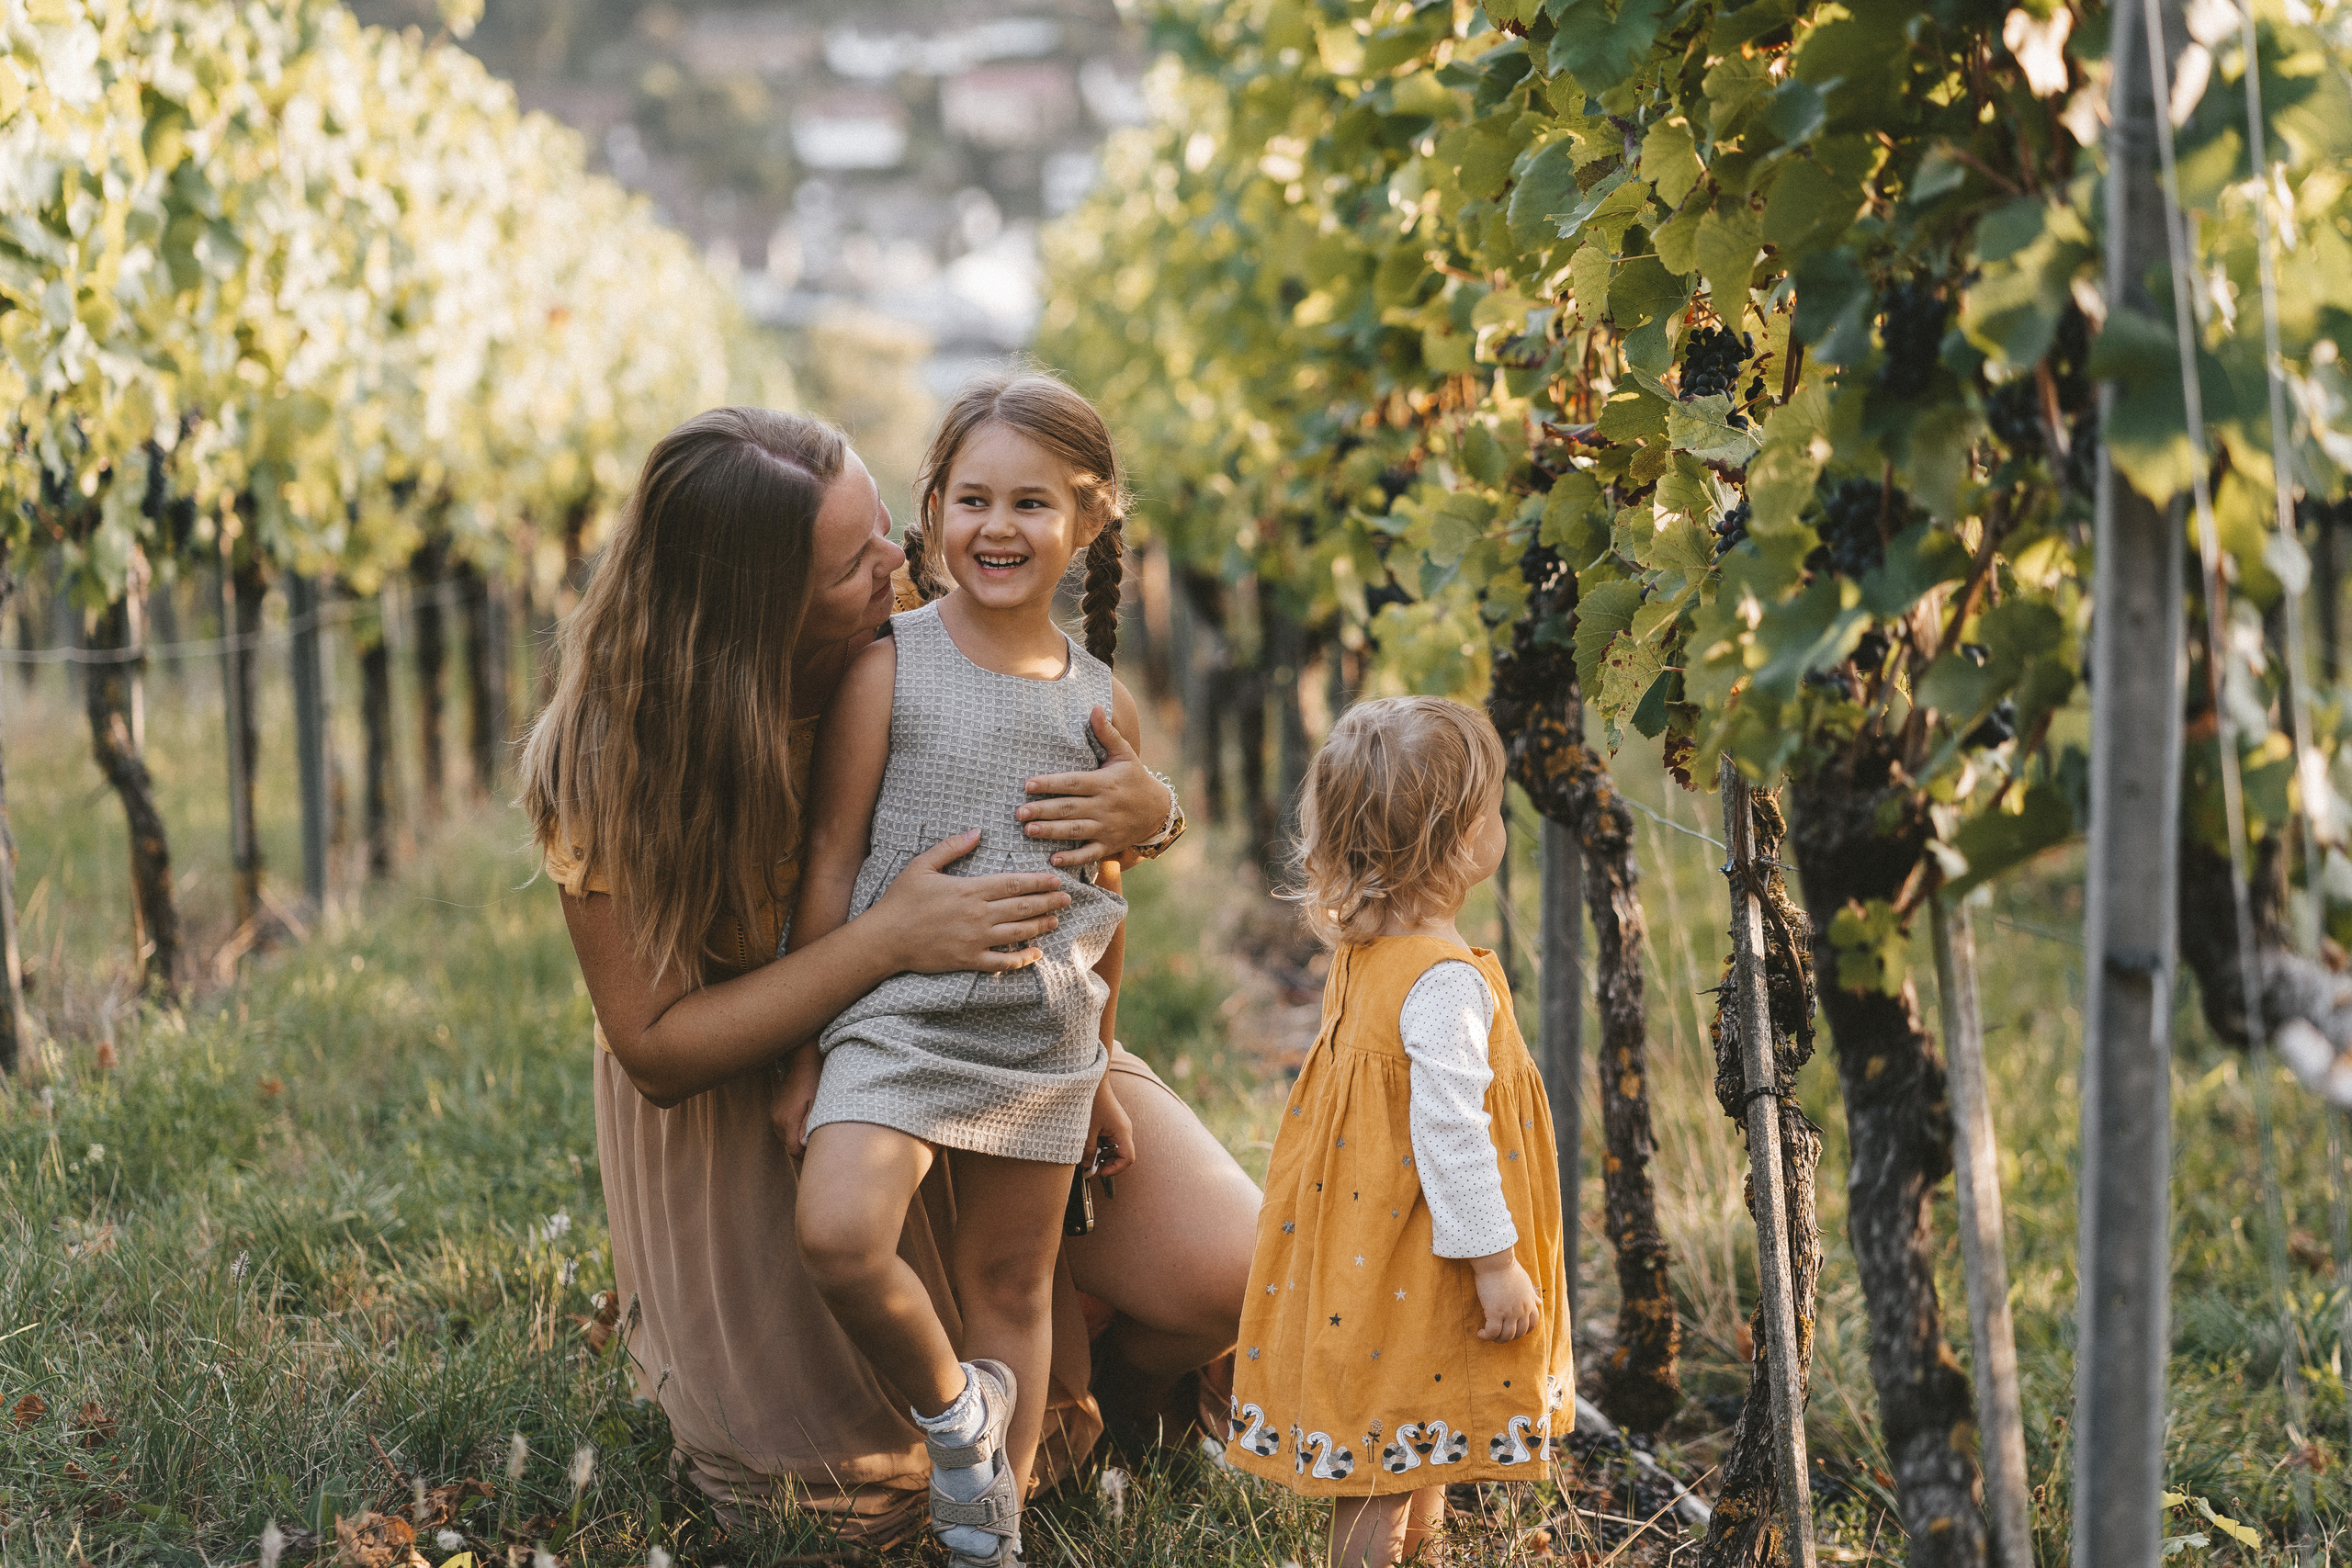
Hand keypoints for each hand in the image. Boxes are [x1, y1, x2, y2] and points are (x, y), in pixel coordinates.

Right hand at [771, 1045, 820, 1156]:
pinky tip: (804, 1121)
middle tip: (819, 1144)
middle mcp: (777, 1120)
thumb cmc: (815, 1083)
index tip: (818, 1153)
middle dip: (802, 1149)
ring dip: (797, 1139)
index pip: (793, 1150)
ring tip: (812, 1132)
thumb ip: (809, 1125)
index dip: (805, 1156)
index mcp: (788, 1120)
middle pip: (788, 1146)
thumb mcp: (817, 1104)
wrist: (803, 1063)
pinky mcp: (774, 1109)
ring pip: (785, 1137)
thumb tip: (803, 1145)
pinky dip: (792, 1129)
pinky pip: (782, 1127)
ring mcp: (774, 1114)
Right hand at [868, 831, 1070, 972]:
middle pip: (1022, 907)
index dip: (1038, 881)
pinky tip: (1035, 954)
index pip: (1013, 884)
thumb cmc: (901, 900)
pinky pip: (1002, 962)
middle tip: (1066, 898)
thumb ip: (951, 847)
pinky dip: (1022, 959)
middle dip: (1048, 901)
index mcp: (969, 889)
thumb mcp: (922, 865)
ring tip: (1056, 920)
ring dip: (1040, 926)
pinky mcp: (969, 961)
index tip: (1055, 879)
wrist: (885, 939)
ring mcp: (975, 940)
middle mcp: (978, 915)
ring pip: (1018, 932)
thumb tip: (977, 832)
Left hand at [1016, 708, 1169, 868]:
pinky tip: (1053, 860)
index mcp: (1104, 783)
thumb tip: (1094, 707)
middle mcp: (1104, 806)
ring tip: (1028, 831)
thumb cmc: (1134, 778)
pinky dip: (1072, 858)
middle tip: (1018, 812)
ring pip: (1075, 831)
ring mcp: (1106, 827)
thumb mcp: (1124, 754)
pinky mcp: (1108, 845)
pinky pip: (1089, 854)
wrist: (1157, 811)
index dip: (1051, 783)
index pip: (1073, 783)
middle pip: (1069, 808)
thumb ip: (1107, 734)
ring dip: (1051, 832)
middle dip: (1043, 810)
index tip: (1028, 784)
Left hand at [1085, 1073, 1135, 1179]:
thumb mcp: (1087, 1130)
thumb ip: (1088, 1150)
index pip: (1127, 1159)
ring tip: (1086, 1148)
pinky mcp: (1113, 1123)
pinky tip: (1088, 1138)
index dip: (1114, 1169)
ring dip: (1101, 1152)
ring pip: (1114, 1148)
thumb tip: (1086, 1166)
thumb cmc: (1092, 1101)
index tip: (1099, 1171)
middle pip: (1121, 1155)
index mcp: (1122, 1132)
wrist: (1093, 1080)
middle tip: (1088, 1162)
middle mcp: (1125, 1130)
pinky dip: (1100, 1143)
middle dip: (1106, 1161)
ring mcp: (1120, 1126)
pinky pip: (1110, 1139)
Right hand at [1470, 1250, 1539, 1342]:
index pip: (1532, 1324)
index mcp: (1529, 1302)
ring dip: (1498, 1339)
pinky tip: (1481, 1333)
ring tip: (1489, 1335)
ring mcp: (1509, 1313)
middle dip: (1510, 1336)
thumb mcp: (1525, 1281)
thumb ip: (1531, 1294)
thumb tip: (1539, 1302)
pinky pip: (1492, 1332)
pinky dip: (1486, 1336)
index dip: (1524, 1330)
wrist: (1496, 1262)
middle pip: (1519, 1333)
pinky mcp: (1495, 1313)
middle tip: (1499, 1334)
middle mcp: (1522, 1310)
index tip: (1514, 1330)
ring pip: (1506, 1336)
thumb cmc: (1508, 1268)